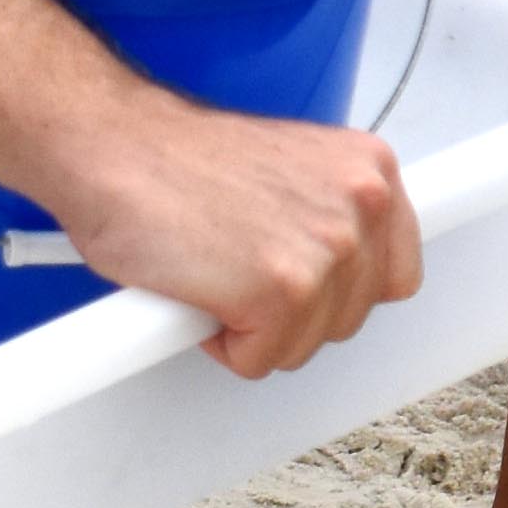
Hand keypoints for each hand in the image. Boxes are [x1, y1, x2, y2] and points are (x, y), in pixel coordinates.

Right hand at [44, 94, 423, 378]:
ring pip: (307, 342)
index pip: (396, 271)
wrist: (111, 147)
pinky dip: (223, 346)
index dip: (342, 290)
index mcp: (371, 171)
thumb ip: (330, 214)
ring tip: (215, 277)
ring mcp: (327, 251)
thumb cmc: (177, 161)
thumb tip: (345, 272)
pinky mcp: (281, 292)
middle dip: (293, 312)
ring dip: (256, 329)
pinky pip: (262, 360)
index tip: (312, 287)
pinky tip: (198, 296)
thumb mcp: (292, 171)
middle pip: (352, 314)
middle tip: (239, 276)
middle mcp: (362, 206)